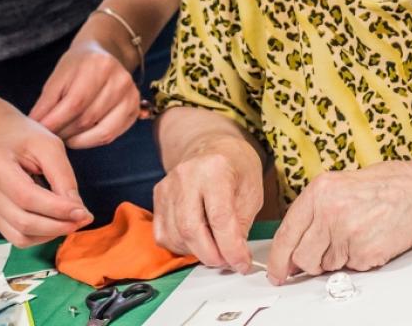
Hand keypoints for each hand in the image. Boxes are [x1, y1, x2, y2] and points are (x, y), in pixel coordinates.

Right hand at [0, 114, 93, 246]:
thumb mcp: (49, 145)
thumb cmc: (24, 138)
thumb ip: (63, 177)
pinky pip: (17, 238)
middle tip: (83, 219)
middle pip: (23, 222)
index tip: (83, 212)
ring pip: (20, 237)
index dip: (57, 209)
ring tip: (72, 222)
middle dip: (58, 226)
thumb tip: (78, 211)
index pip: (27, 197)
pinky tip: (56, 223)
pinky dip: (41, 236)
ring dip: (50, 234)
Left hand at [29, 37, 140, 148]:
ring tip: (64, 137)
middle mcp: (120, 79)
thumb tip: (36, 129)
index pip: (75, 103)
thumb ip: (46, 103)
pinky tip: (80, 137)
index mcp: (98, 65)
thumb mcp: (58, 77)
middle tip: (51, 136)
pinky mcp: (135, 108)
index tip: (41, 132)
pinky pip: (112, 135)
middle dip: (65, 132)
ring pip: (101, 131)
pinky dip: (92, 141)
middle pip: (88, 119)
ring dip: (78, 140)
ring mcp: (131, 95)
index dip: (55, 122)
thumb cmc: (77, 66)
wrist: (104, 53)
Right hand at [153, 137, 263, 273]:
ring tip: (216, 251)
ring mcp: (168, 185)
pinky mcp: (158, 196)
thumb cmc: (236, 168)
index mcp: (215, 169)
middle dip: (212, 255)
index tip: (242, 263)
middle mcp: (186, 175)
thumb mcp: (252, 191)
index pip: (219, 217)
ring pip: (176, 235)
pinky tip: (197, 241)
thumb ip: (241, 224)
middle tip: (228, 262)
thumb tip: (233, 256)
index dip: (231, 247)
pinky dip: (181, 246)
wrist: (214, 147)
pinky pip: (163, 234)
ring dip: (197, 253)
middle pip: (191, 229)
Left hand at [266, 161, 411, 283]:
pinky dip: (358, 260)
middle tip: (324, 254)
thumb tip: (294, 246)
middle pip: (302, 255)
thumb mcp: (338, 187)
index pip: (287, 233)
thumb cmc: (382, 189)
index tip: (277, 271)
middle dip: (310, 262)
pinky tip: (369, 240)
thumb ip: (313, 214)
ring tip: (356, 236)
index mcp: (318, 191)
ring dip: (337, 259)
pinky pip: (351, 268)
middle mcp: (329, 210)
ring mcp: (347, 232)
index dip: (279, 258)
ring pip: (326, 265)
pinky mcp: (365, 250)